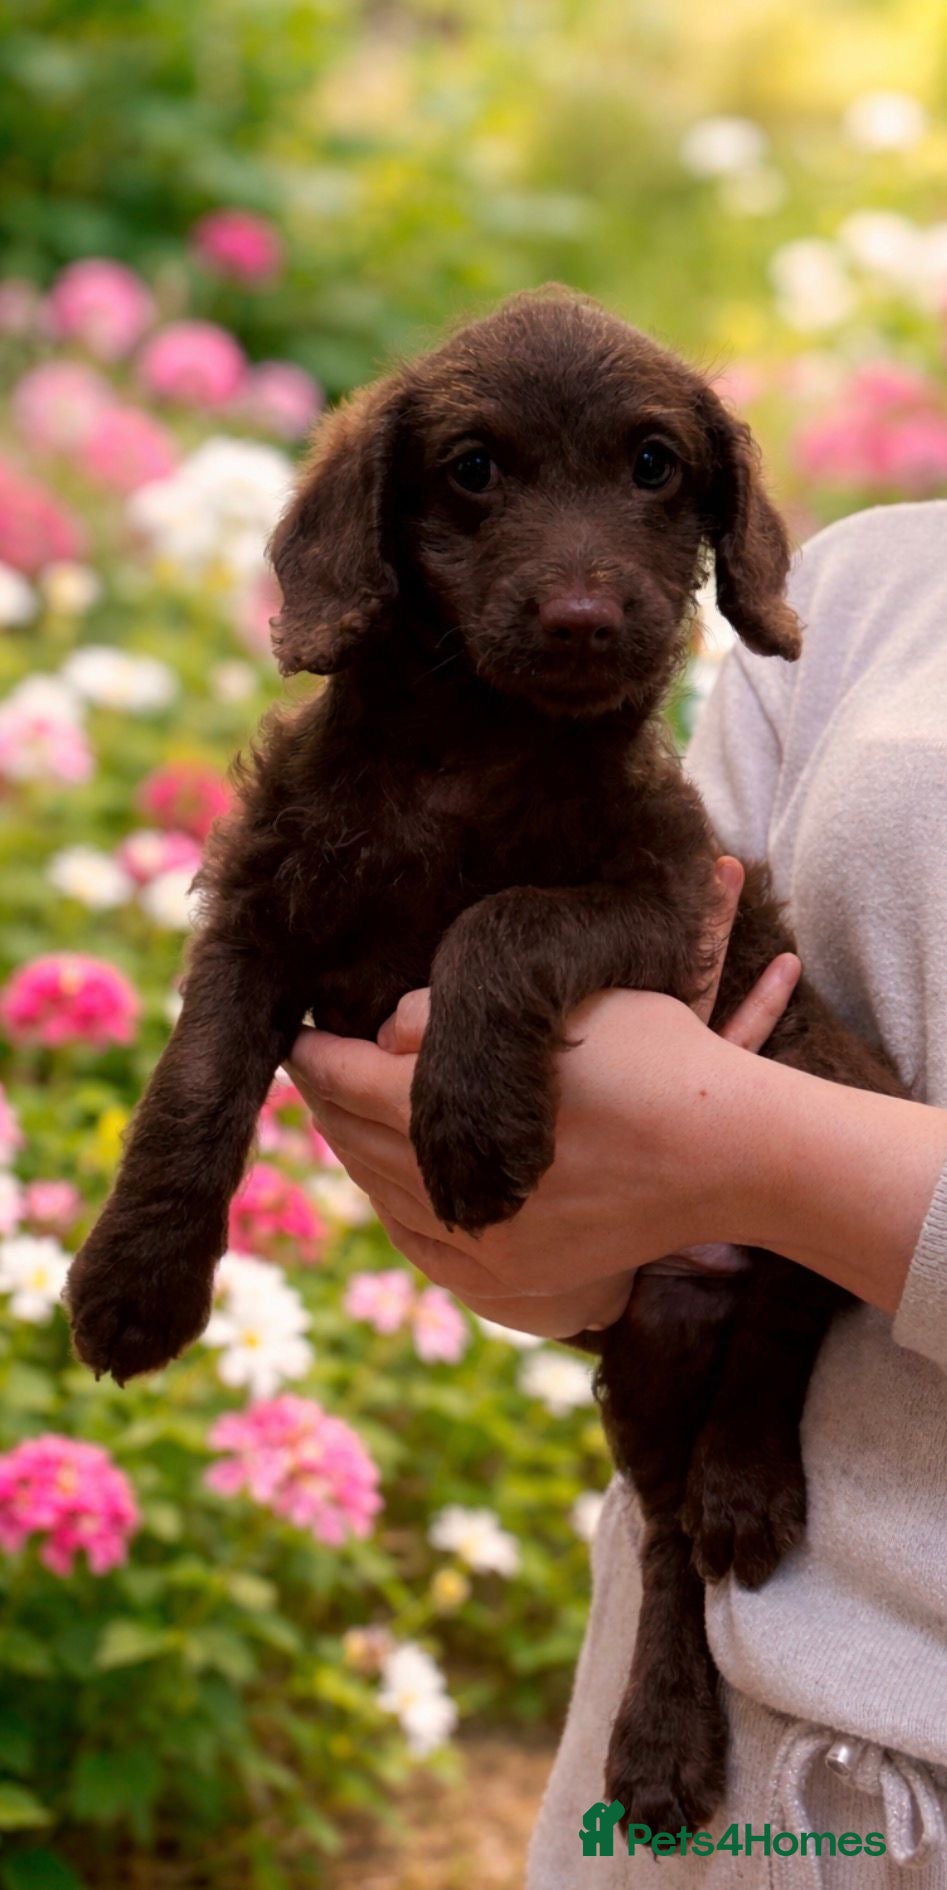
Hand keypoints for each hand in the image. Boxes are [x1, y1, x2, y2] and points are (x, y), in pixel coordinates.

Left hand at [287, 858, 800, 1338]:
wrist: (733, 1154)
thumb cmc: (656, 1058)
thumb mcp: (555, 1005)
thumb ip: (455, 1015)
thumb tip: (387, 1034)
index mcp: (459, 1115)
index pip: (352, 1082)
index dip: (318, 1058)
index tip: (300, 1037)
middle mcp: (458, 1191)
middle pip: (357, 1143)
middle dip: (328, 1103)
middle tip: (311, 1071)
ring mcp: (483, 1246)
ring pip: (384, 1197)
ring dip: (354, 1153)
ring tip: (342, 1115)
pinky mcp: (511, 1279)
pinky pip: (422, 1244)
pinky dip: (393, 1207)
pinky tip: (387, 1180)